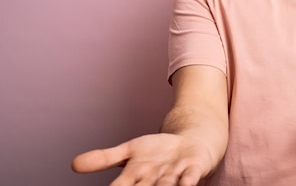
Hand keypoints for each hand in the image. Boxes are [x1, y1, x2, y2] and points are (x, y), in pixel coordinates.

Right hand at [72, 133, 214, 185]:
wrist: (191, 143)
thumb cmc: (158, 153)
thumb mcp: (129, 151)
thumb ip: (104, 159)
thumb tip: (73, 165)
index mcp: (134, 180)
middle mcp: (152, 183)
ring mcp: (173, 178)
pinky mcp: (192, 170)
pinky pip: (189, 178)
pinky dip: (187, 183)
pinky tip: (185, 185)